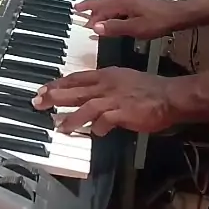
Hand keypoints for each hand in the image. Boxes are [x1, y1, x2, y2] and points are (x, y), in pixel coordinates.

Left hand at [32, 67, 171, 135]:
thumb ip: (106, 87)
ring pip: (85, 107)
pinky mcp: (123, 113)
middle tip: (38, 102)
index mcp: (106, 75)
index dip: (58, 84)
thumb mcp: (123, 80)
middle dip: (54, 96)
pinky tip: (94, 133)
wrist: (169, 96)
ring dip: (71, 117)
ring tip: (60, 127)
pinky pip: (104, 121)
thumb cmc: (149, 89)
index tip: (43, 89)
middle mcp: (107, 85)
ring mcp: (114, 99)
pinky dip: (97, 128)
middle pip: (74, 90)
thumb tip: (91, 98)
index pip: (76, 78)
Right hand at [75, 0, 181, 38]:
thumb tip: (97, 28)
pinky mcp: (138, 3)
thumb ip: (115, 28)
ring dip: (101, 6)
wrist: (177, 15)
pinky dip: (110, 7)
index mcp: (123, 3)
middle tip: (82, 12)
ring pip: (111, 0)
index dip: (88, 10)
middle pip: (104, 1)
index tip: (77, 11)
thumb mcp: (135, 28)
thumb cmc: (160, 21)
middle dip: (92, 7)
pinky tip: (113, 14)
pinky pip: (118, 2)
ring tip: (95, 13)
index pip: (100, 6)